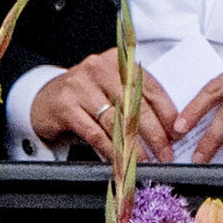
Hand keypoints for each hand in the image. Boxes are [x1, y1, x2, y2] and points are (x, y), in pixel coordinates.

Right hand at [31, 48, 177, 161]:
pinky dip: (111, 150)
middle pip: (135, 105)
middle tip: (166, 153)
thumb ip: (136, 100)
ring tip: (147, 161)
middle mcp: (99, 68)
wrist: (44, 99)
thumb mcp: (112, 90)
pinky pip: (95, 133)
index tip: (178, 132)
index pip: (150, 86)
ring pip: (116, 121)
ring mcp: (80, 86)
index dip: (167, 111)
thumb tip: (169, 129)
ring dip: (135, 146)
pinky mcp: (66, 106)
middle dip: (155, 133)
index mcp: (118, 61)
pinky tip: (122, 160)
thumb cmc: (87, 97)